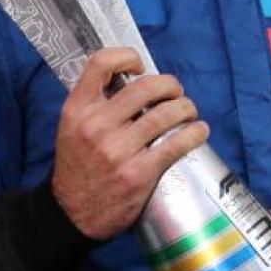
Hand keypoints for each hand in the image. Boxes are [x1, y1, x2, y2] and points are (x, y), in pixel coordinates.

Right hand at [51, 47, 208, 240]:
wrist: (71, 214)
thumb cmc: (77, 166)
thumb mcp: (72, 128)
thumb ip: (95, 104)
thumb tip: (133, 82)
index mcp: (77, 109)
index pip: (101, 64)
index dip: (126, 56)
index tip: (140, 66)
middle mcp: (97, 126)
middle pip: (146, 87)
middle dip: (170, 85)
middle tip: (175, 92)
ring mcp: (118, 150)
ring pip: (166, 114)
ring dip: (186, 108)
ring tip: (188, 111)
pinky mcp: (139, 173)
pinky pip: (176, 144)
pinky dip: (194, 134)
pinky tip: (199, 131)